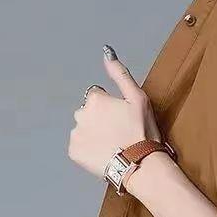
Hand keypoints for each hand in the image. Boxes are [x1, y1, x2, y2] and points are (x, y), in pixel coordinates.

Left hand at [68, 47, 162, 179]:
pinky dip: (90, 150)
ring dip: (94, 134)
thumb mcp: (138, 98)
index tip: (123, 118)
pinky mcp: (74, 152)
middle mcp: (80, 115)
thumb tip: (106, 51)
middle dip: (100, 120)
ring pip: (84, 129)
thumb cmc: (142, 132)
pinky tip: (105, 153)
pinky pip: (80, 147)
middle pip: (88, 113)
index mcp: (95, 100)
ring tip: (113, 144)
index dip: (112, 107)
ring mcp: (76, 134)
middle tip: (119, 132)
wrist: (139, 165)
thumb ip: (120, 73)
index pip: (98, 97)